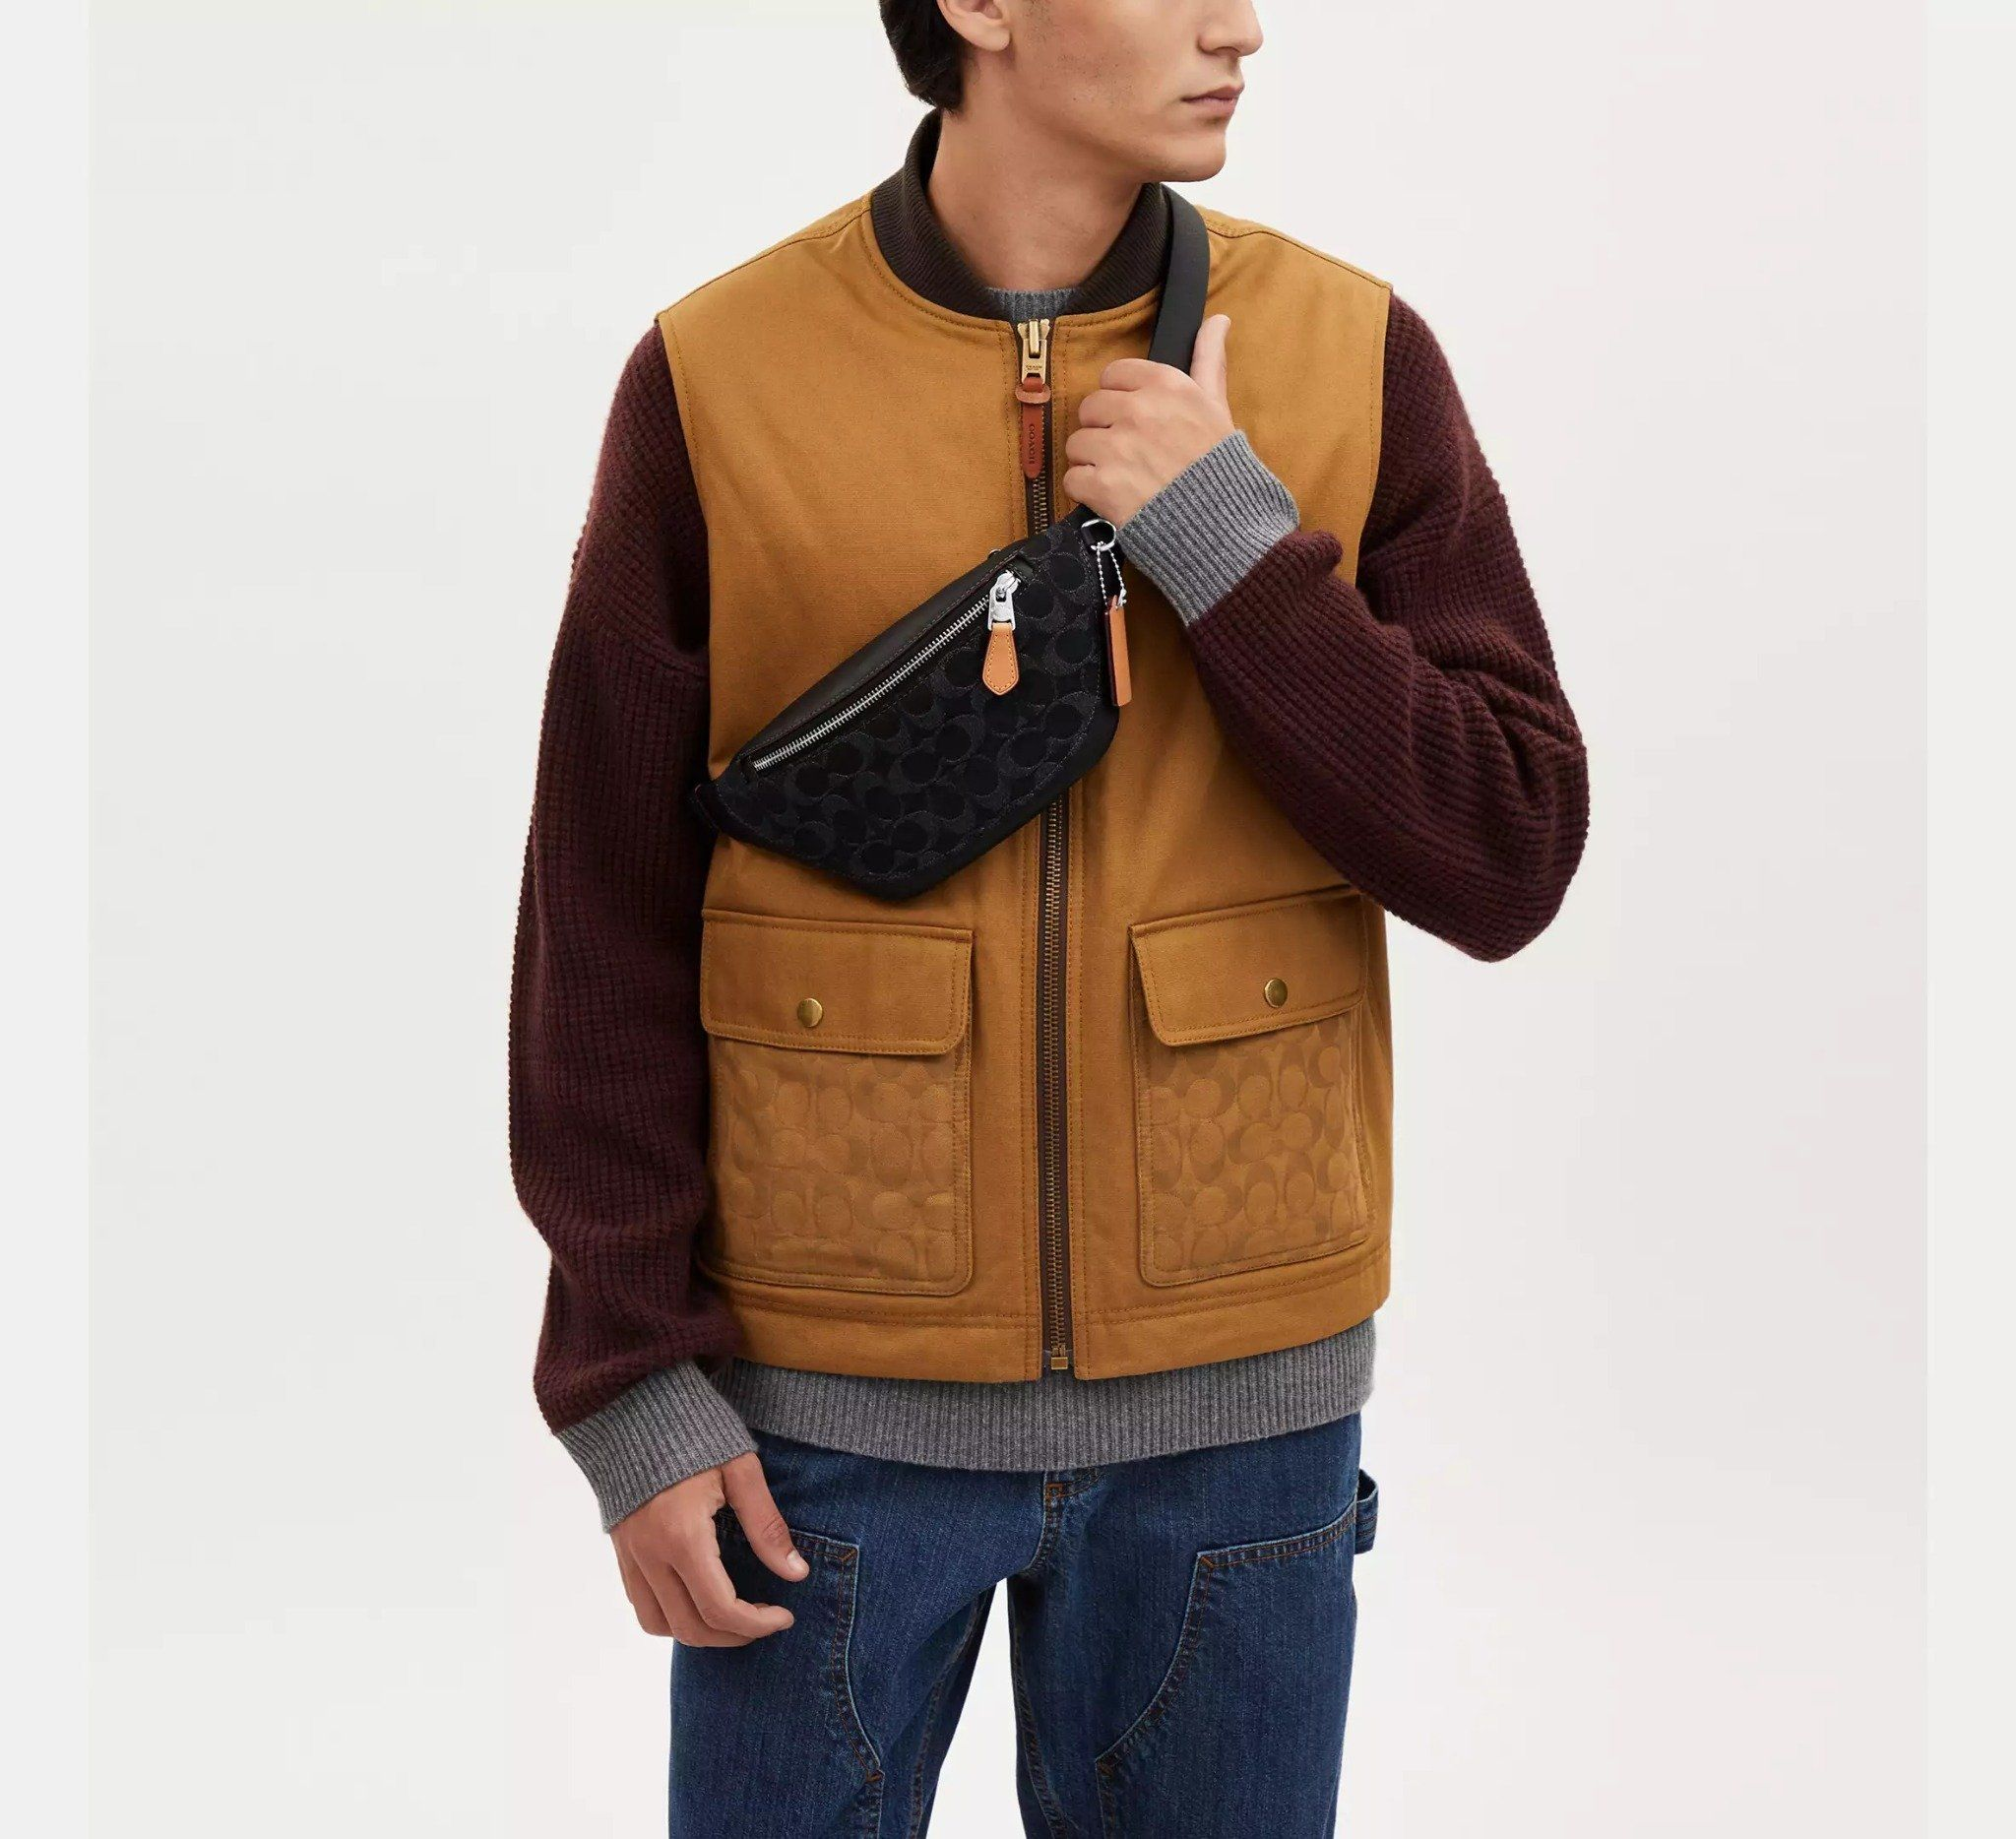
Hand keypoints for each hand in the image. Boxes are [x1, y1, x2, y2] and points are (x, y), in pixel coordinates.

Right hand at [610, 1451, 807, 1645]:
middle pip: (690, 1628)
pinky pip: (641, 1603)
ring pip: (659, 1625)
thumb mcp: (741, 1470)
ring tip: (733, 1617)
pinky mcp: (621, 1549)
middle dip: (733, 1636)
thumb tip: (796, 1573)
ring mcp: (630, 1555)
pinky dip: (670, 1615)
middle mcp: (650, 1555)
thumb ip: (766, 1526)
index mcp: (682, 1537)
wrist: (635, 1407)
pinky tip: (698, 1596)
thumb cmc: (695, 1432)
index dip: (757, 1624)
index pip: (720, 1609)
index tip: (784, 1616)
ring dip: (698, 1632)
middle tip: (765, 1621)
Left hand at [1062, 313, 1235, 526]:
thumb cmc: (1221, 467)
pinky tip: (1111, 498)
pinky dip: (1086, 492)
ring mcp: (1117, 448)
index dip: (1119, 398)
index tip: (1132, 419)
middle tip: (1127, 453)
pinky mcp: (1102, 486)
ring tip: (1121, 477)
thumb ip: (1209, 360)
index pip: (1113, 375)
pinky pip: (1072, 478)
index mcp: (1165, 385)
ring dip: (1093, 461)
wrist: (1222, 527)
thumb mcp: (1218, 406)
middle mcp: (1137, 410)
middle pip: (1090, 407)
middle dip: (1103, 429)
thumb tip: (1218, 319)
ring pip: (1077, 442)